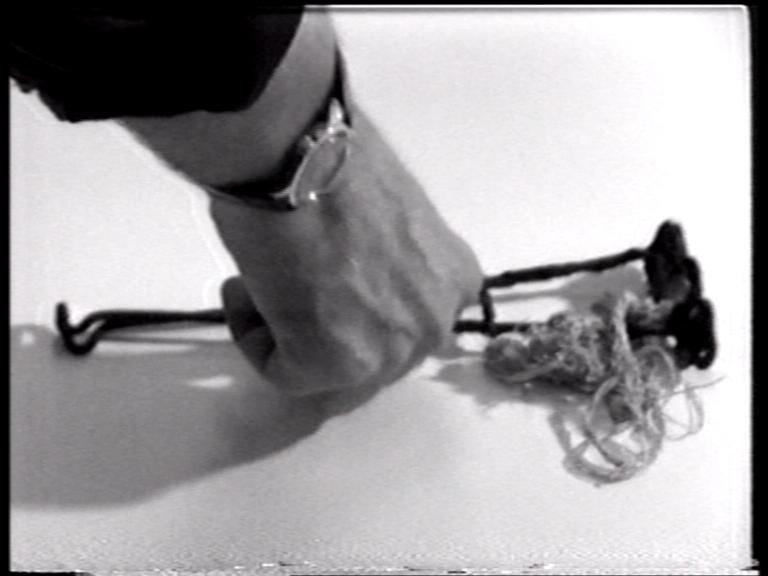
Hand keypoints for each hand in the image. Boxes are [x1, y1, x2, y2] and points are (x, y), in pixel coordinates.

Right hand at [211, 105, 482, 396]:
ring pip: (326, 369)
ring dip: (288, 327)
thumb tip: (352, 274)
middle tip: (290, 280)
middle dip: (325, 323)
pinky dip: (253, 333)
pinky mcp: (334, 365)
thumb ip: (388, 259)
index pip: (406, 322)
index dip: (356, 305)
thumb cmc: (336, 162)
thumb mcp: (393, 217)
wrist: (300, 153)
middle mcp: (434, 323)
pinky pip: (281, 371)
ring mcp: (389, 352)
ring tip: (266, 274)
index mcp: (455, 280)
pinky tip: (247, 285)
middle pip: (369, 353)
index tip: (322, 274)